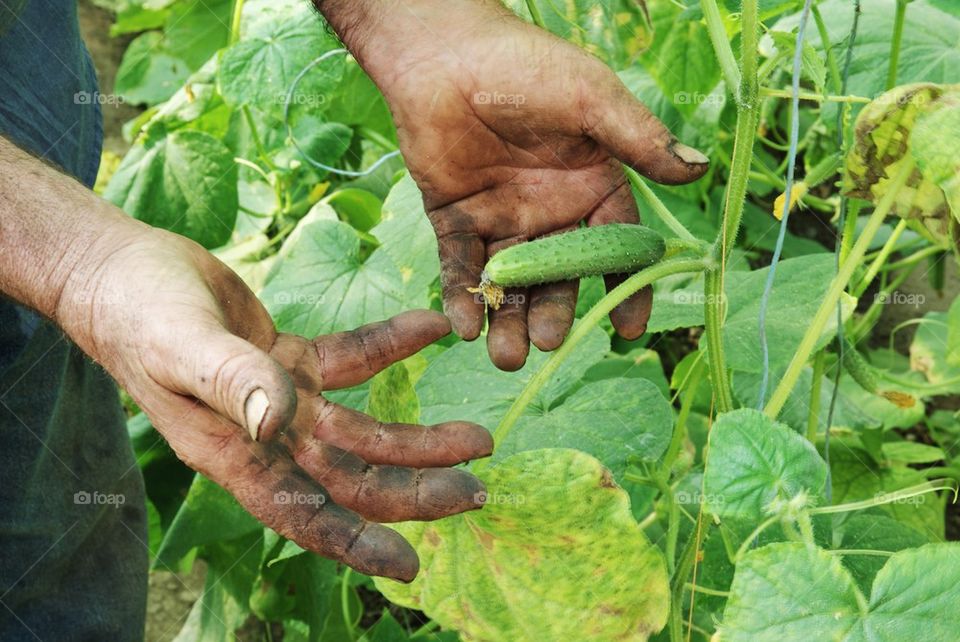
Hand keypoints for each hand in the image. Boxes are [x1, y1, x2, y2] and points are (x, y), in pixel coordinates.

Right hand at [57, 222, 491, 581]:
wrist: (122, 272)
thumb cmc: (137, 314)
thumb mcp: (178, 346)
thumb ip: (230, 381)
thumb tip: (279, 421)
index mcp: (235, 453)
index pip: (302, 513)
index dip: (354, 543)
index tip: (410, 565)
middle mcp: (265, 438)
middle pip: (351, 478)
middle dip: (414, 489)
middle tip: (476, 490)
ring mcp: (282, 401)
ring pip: (362, 432)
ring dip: (419, 438)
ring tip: (477, 439)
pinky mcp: (289, 359)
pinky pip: (353, 359)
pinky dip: (392, 345)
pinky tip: (431, 328)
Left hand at [322, 0, 708, 369]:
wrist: (443, 53)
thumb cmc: (525, 67)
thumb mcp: (591, 100)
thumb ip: (638, 139)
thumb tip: (698, 170)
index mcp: (592, 186)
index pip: (615, 248)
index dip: (625, 287)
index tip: (629, 329)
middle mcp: (551, 211)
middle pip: (558, 277)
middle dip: (553, 314)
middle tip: (546, 343)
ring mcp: (503, 218)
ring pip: (511, 281)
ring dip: (508, 318)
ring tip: (504, 354)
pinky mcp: (456, 218)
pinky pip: (461, 265)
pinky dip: (462, 295)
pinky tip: (465, 324)